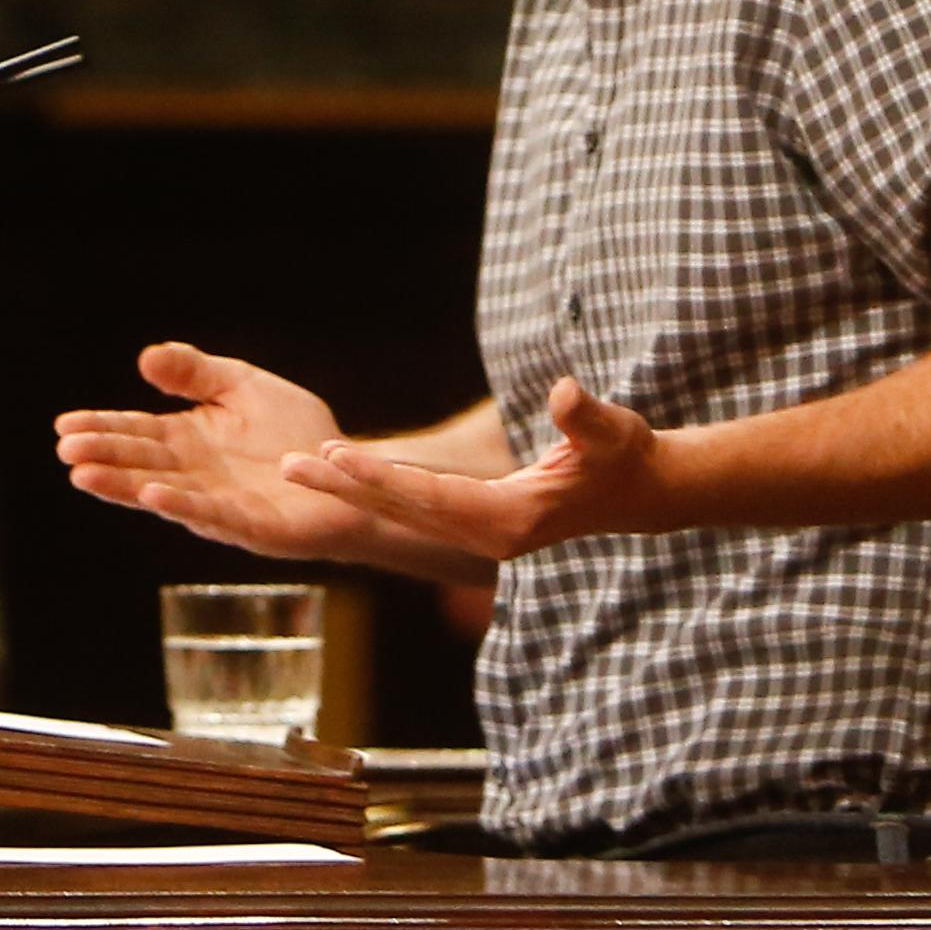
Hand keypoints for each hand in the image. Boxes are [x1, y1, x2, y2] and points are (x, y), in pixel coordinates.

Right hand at [55, 344, 365, 560]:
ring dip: (125, 486)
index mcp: (188, 441)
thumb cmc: (294, 431)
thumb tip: (145, 357)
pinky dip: (182, 505)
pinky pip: (214, 515)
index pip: (136, 433)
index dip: (101, 429)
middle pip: (140, 464)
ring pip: (164, 493)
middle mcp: (195, 476)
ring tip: (86, 476)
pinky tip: (153, 494)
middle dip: (103, 457)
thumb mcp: (241, 385)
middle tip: (65, 450)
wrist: (348, 468)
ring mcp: (220, 504)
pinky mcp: (253, 526)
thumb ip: (196, 373)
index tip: (64, 425)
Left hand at [275, 377, 672, 568]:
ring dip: (351, 489)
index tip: (337, 458)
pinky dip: (377, 491)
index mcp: (513, 519)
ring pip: (403, 513)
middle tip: (289, 464)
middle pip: (404, 510)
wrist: (641, 493)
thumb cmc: (626, 456)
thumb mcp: (614, 431)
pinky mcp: (480, 527)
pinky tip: (343, 473)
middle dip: (346, 486)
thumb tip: (564, 393)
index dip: (382, 476)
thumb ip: (586, 417)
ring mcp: (482, 536)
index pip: (432, 496)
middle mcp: (489, 536)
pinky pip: (416, 510)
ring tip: (296, 465)